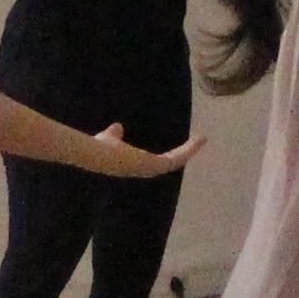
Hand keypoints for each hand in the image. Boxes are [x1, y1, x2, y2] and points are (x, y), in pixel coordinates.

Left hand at [84, 120, 198, 178]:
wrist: (96, 154)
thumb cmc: (99, 148)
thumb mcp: (109, 138)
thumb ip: (113, 135)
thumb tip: (118, 127)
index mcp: (136, 165)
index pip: (155, 162)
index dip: (166, 156)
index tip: (177, 148)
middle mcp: (146, 170)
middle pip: (169, 163)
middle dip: (183, 154)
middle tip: (195, 144)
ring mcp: (152, 169)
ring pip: (176, 161)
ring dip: (190, 151)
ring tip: (202, 140)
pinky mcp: (157, 165)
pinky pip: (177, 159)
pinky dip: (190, 149)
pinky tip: (199, 140)